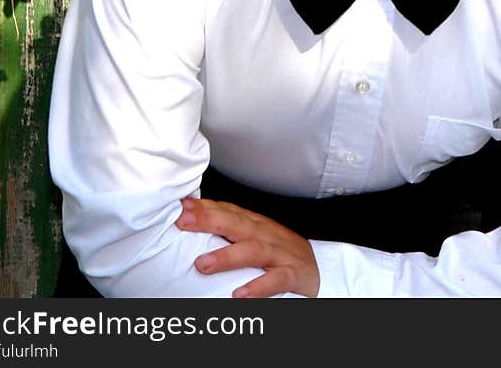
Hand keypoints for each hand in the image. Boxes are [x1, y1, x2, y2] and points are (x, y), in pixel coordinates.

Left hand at [175, 197, 320, 297]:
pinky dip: (259, 286)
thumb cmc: (279, 252)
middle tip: (183, 221)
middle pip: (236, 223)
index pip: (227, 210)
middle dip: (209, 220)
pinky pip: (276, 280)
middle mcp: (264, 234)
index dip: (205, 207)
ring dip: (227, 256)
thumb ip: (229, 229)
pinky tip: (240, 294)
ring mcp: (279, 254)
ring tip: (203, 264)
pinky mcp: (292, 274)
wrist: (319, 268)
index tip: (180, 206)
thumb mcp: (255, 236)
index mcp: (254, 224)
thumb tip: (191, 222)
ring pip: (253, 251)